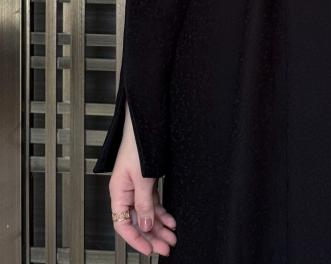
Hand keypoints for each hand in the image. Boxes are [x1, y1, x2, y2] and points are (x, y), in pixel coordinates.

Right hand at [108, 102, 176, 255]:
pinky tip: (170, 220)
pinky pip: (153, 203)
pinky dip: (162, 212)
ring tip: (171, 237)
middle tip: (166, 247)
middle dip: (152, 236)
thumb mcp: (142, 177)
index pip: (123, 225)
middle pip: (138, 222)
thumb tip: (146, 225)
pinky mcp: (146, 182)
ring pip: (147, 214)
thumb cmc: (138, 144)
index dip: (136, 239)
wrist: (144, 123)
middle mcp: (125, 192)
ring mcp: (136, 188)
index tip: (149, 249)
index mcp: (118, 192)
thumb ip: (144, 202)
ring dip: (160, 227)